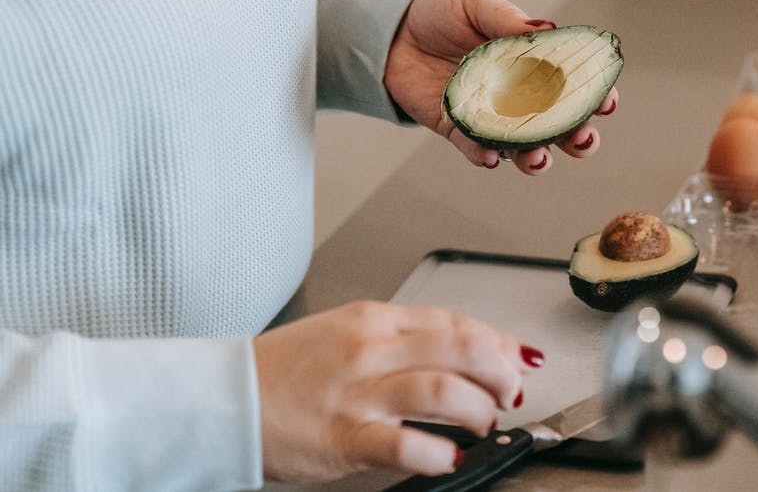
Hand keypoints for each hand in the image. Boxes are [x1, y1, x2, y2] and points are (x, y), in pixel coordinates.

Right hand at [253, 301, 543, 482]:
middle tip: (510, 392)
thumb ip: (404, 340)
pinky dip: (438, 453)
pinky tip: (448, 456)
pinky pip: (405, 445)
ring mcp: (358, 393)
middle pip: (462, 347)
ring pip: (444, 390)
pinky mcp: (345, 436)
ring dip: (479, 410)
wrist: (223, 399)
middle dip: (501, 371)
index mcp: (373, 320)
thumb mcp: (346, 335)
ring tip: (484, 423)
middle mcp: (371, 349)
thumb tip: (463, 350)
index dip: (498, 341)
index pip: (456, 321)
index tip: (516, 359)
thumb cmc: (284, 372)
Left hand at [384, 0, 618, 174]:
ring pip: (523, 148)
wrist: (392, 30)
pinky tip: (492, 157)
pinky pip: (477, 150)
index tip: (606, 101)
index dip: (594, 96)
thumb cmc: (441, 13)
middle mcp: (518, 96)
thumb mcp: (477, 4)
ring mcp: (490, 117)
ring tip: (537, 157)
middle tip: (583, 139)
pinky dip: (486, 156)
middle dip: (578, 138)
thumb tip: (546, 29)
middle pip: (559, 127)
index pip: (573, 85)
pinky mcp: (458, 129)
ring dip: (536, 158)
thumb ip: (508, 20)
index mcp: (534, 64)